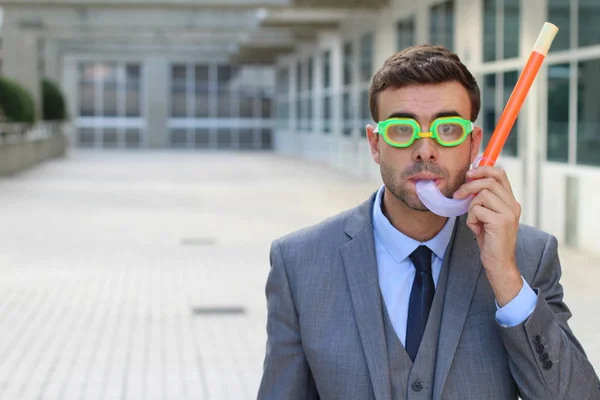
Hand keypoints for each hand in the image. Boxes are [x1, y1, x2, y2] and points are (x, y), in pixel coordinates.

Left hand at [453, 166, 522, 305]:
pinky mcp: (501, 222)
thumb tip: (469, 179)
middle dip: (469, 185)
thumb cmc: (490, 239)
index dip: (483, 169)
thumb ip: (483, 199)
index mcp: (511, 201)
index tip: (469, 173)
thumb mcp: (488, 215)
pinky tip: (476, 229)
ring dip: (471, 207)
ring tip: (474, 220)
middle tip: (458, 194)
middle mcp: (513, 204)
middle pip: (489, 181)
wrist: (499, 262)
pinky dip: (471, 219)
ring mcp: (509, 213)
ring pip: (481, 195)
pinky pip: (477, 210)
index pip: (500, 174)